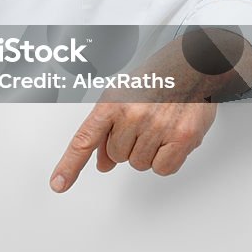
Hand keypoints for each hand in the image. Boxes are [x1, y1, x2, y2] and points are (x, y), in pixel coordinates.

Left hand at [48, 28, 251, 192]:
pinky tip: (171, 138)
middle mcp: (132, 114)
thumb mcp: (122, 98)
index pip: (84, 139)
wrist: (193, 67)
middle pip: (117, 156)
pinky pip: (163, 169)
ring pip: (139, 164)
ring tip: (159, 126)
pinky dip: (167, 160)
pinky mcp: (182, 137)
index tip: (58, 185)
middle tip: (143, 124)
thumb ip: (107, 130)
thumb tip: (102, 164)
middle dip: (128, 146)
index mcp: (111, 102)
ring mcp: (157, 126)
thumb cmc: (155, 81)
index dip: (69, 165)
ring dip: (148, 152)